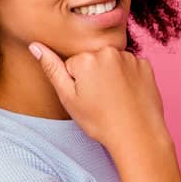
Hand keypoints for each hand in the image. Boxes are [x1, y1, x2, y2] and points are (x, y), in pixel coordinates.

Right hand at [29, 42, 167, 149]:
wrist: (137, 135)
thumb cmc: (100, 121)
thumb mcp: (68, 98)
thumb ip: (51, 68)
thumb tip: (34, 45)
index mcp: (85, 58)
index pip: (73, 64)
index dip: (77, 83)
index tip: (87, 98)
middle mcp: (108, 51)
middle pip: (92, 59)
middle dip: (93, 75)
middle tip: (101, 100)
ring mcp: (129, 57)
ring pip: (111, 62)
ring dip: (111, 75)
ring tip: (115, 99)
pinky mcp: (146, 64)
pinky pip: (130, 66)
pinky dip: (128, 77)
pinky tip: (129, 95)